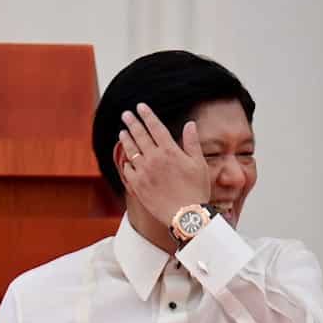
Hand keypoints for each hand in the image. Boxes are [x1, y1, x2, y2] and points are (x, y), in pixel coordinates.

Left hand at [118, 103, 210, 227]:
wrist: (186, 215)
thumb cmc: (196, 191)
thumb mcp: (199, 164)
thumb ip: (192, 142)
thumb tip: (190, 124)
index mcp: (169, 151)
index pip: (155, 127)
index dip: (147, 115)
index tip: (140, 107)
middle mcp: (154, 158)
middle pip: (139, 135)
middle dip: (132, 122)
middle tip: (126, 114)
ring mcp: (143, 171)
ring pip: (131, 150)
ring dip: (126, 139)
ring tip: (123, 132)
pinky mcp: (137, 185)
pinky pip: (127, 169)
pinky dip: (126, 162)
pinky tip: (126, 159)